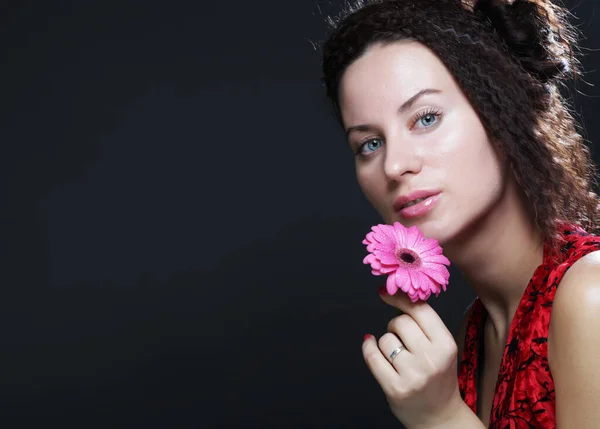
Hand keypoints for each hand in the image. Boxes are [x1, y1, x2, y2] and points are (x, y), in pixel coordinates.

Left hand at [362, 286, 463, 428]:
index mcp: (446, 345)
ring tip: (397, 356)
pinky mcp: (394, 388)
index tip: (385, 292)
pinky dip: (368, 348)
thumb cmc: (438, 377)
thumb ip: (423, 325)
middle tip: (399, 337)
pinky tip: (370, 346)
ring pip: (385, 339)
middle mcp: (431, 359)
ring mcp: (412, 375)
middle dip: (394, 325)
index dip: (399, 298)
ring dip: (385, 343)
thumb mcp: (441, 349)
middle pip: (400, 322)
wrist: (440, 417)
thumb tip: (394, 294)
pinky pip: (372, 356)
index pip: (420, 310)